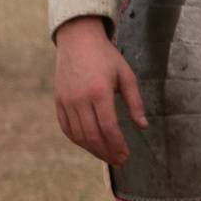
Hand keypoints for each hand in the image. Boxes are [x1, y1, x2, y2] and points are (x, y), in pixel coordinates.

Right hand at [53, 17, 148, 165]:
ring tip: (107, 156)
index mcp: (99, 92)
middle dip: (107, 152)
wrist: (78, 40)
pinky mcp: (58, 101)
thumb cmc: (106, 57)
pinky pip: (66, 128)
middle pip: (93, 136)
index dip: (118, 145)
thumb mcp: (126, 75)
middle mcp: (80, 99)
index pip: (108, 128)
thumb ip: (135, 102)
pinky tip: (89, 145)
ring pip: (78, 136)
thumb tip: (142, 126)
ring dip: (93, 150)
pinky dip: (78, 140)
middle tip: (119, 161)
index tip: (126, 155)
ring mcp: (66, 101)